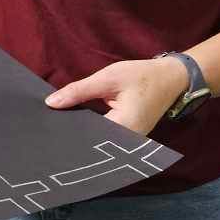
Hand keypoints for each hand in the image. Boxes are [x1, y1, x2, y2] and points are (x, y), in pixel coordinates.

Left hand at [44, 57, 185, 136]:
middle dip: (72, 136)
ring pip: (98, 142)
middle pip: (92, 144)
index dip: (67, 134)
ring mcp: (130, 143)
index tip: (47, 132)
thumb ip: (79, 91)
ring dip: (82, 134)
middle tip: (47, 132)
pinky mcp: (129, 138)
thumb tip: (51, 103)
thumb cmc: (142, 76)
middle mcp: (128, 142)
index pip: (88, 137)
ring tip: (58, 130)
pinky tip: (76, 125)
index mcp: (124, 128)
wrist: (172, 78)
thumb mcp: (108, 78)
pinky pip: (106, 138)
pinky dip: (92, 132)